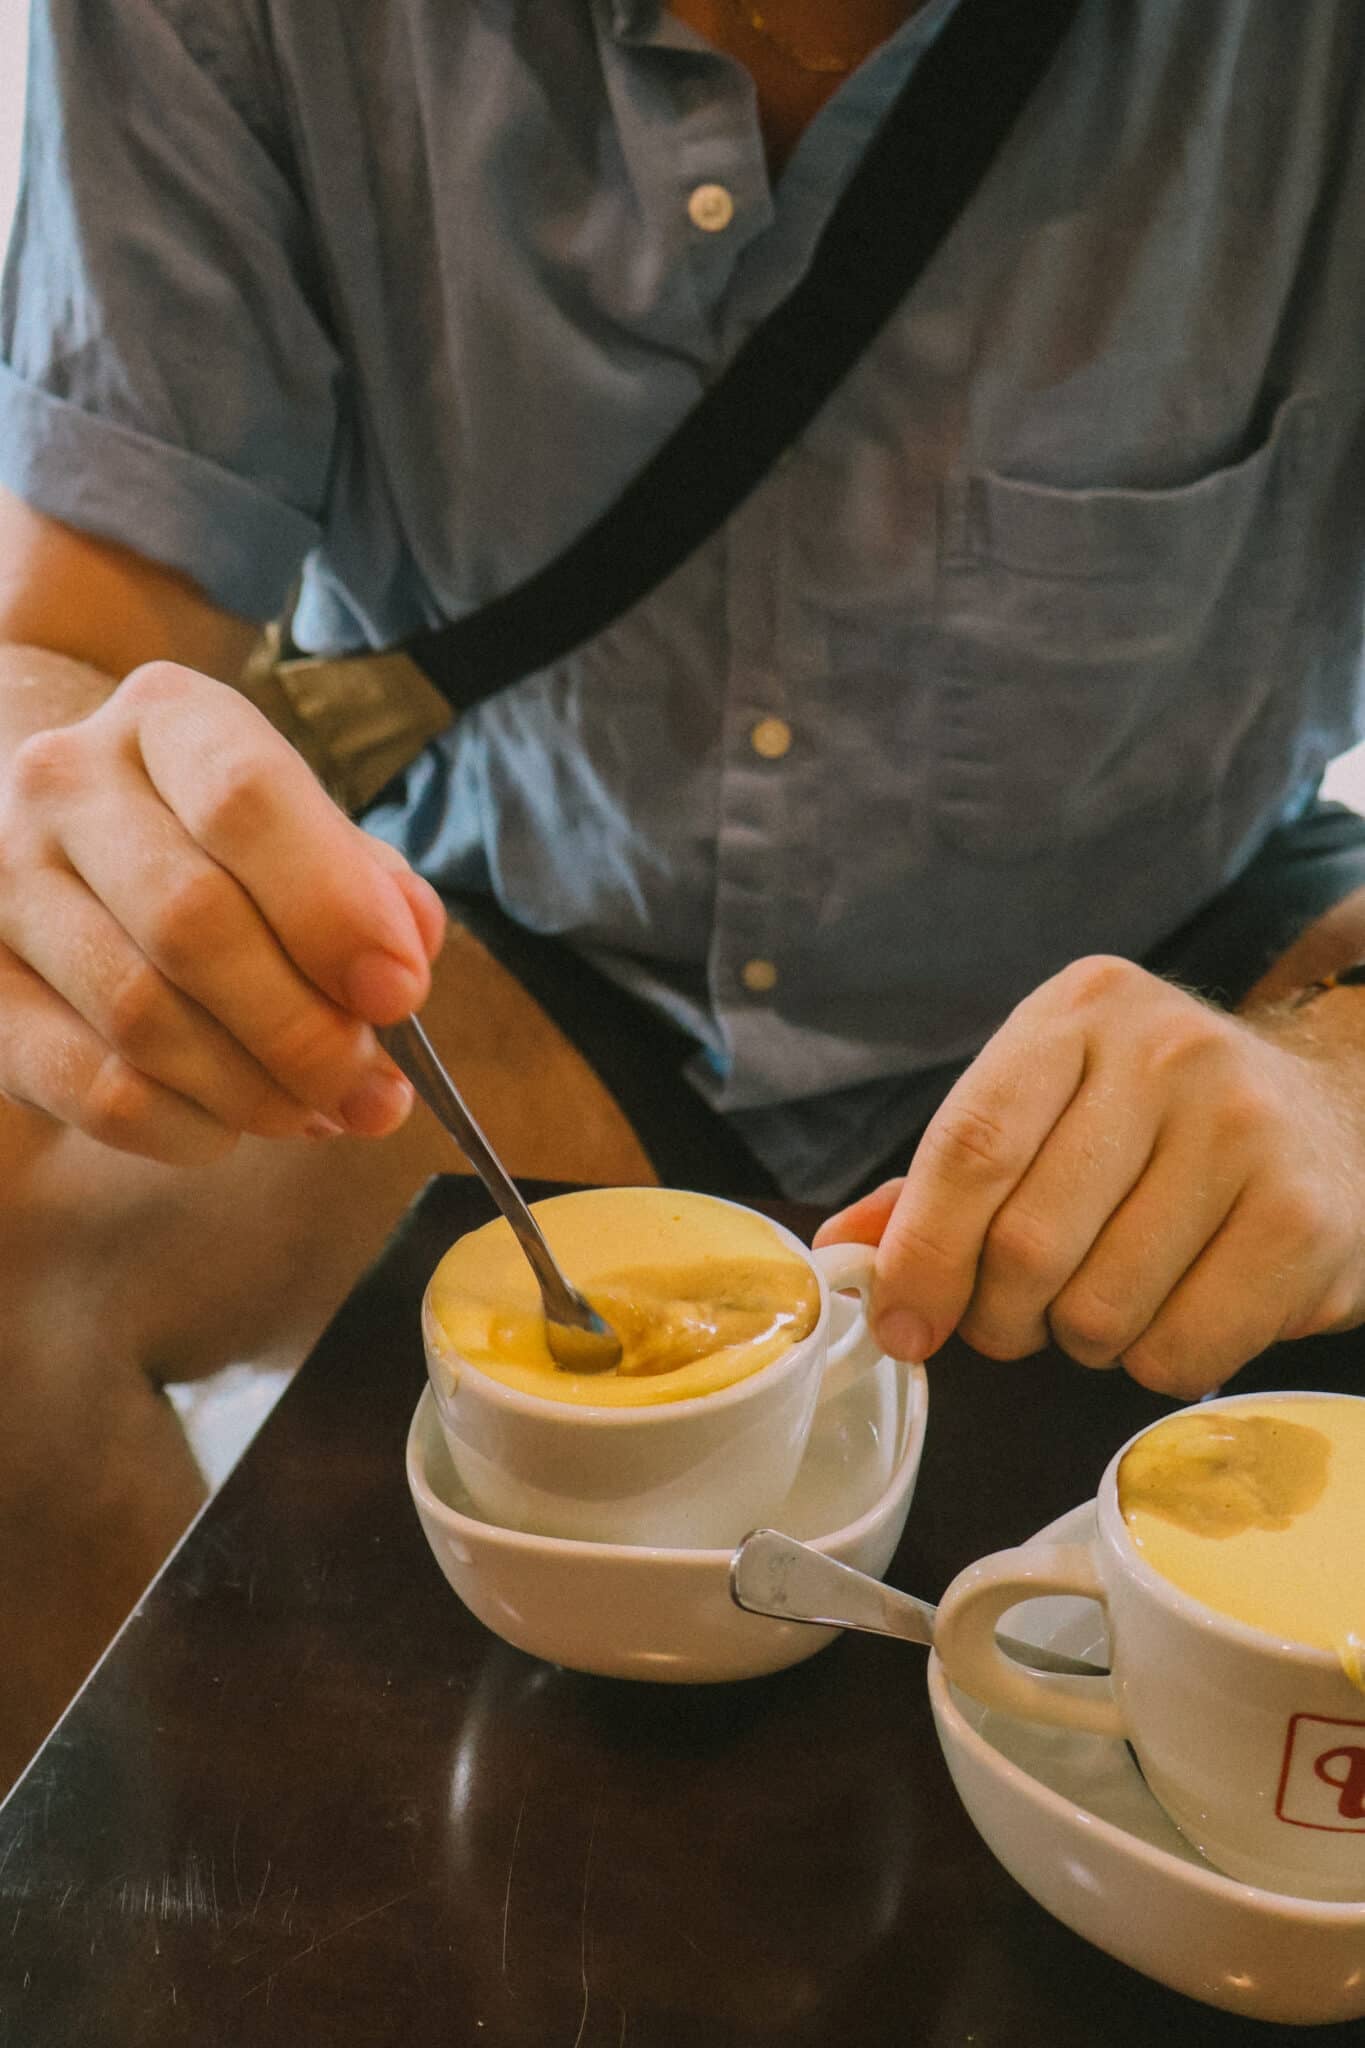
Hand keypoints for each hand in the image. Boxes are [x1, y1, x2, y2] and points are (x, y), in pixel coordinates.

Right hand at [0, 660, 445, 1162]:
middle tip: (373, 1091)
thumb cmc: (220, 842)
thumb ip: (368, 885)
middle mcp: (64, 782)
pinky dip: (181, 1127)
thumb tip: (404, 960)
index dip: (333, 909)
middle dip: (305, 1030)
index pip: (246, 798)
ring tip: (318, 1112)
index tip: (399, 993)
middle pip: (193, 922)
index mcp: (165, 717)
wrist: (68, 838)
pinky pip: (89, 1087)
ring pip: (138, 1016)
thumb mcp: (304, 828)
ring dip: (251, 1089)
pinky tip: (230, 1126)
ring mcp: (0, 882)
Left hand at [815, 956, 1364, 1397]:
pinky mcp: (1304, 1219)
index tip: (900, 1324)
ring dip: (1080, 1342)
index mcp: (1080, 1011)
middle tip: (1016, 1317)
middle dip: (998, 1316)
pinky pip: (1181, 1349)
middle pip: (1026, 1243)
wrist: (1328, 1115)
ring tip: (1107, 1297)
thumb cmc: (1153, 1123)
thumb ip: (945, 1177)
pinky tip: (1175, 1310)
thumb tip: (844, 1254)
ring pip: (1100, 1311)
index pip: (971, 1146)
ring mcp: (1246, 1131)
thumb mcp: (1046, 1107)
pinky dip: (1156, 1363)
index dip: (920, 1254)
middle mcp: (1168, 1053)